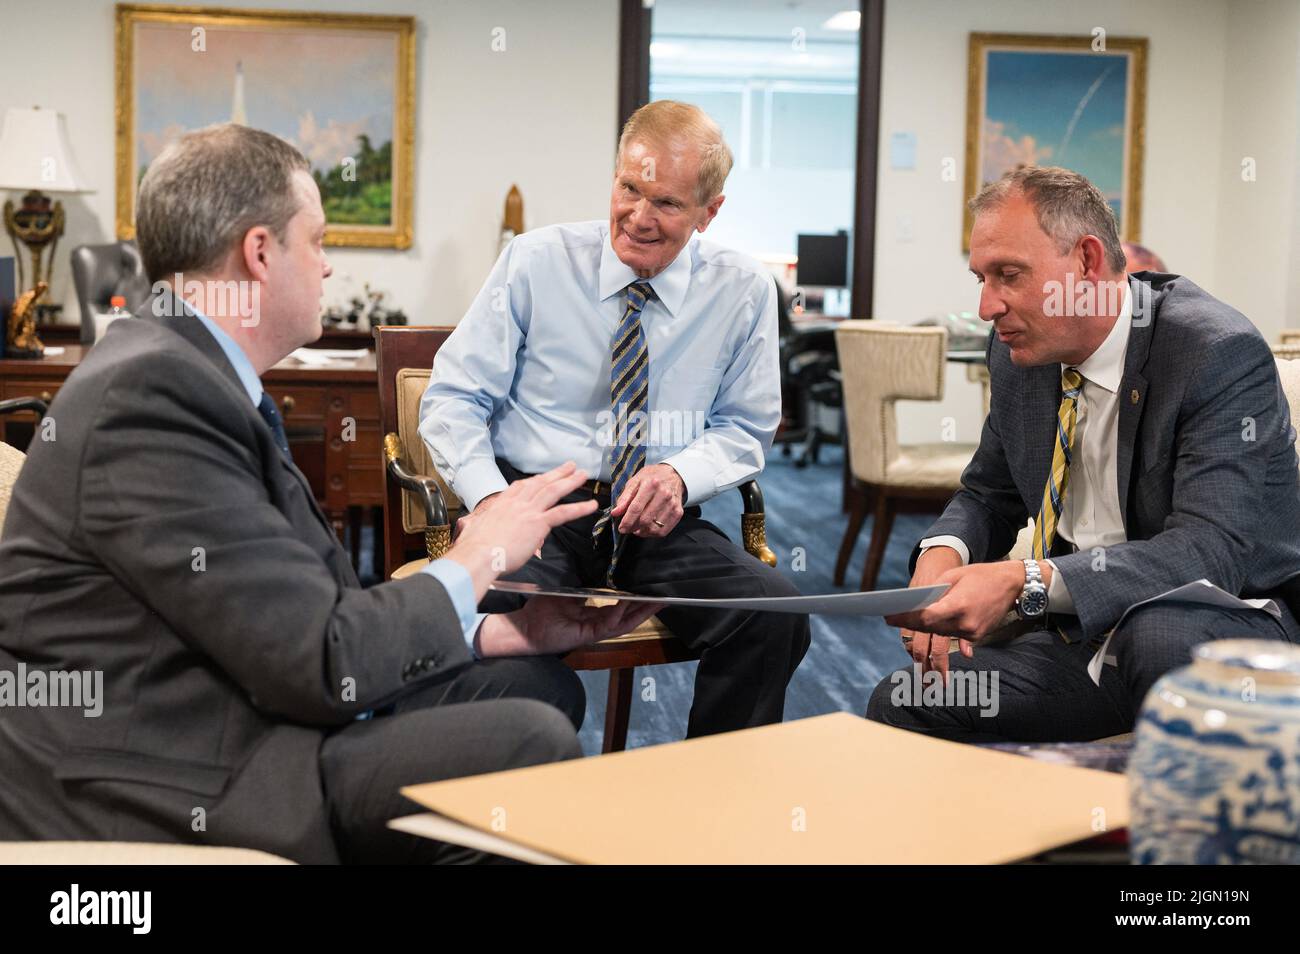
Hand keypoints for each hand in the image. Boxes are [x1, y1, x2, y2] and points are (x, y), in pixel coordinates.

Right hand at [444, 462, 595, 599]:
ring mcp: (528, 511)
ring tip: (583, 475)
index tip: (542, 476)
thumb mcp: (471, 531)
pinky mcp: (538, 523)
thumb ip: (474, 527)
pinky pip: (563, 512)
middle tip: (570, 466)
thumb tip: (467, 530)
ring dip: (570, 481)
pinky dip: (579, 508)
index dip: (534, 481)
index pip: (520, 487)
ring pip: (553, 491)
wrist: (478, 554)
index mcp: (500, 504)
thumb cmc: (473, 549)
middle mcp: (515, 503)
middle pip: (540, 483)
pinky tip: (591, 505)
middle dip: (556, 473)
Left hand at [476, 595, 664, 656]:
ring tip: (658, 601)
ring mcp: (593, 630)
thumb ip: (581, 579)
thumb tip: (593, 559)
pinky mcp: (587, 636)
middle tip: (666, 595)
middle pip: (628, 614)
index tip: (650, 585)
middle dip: (647, 606)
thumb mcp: (565, 588)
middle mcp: (596, 621)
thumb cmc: (540, 607)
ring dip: (641, 612)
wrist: (523, 625)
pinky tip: (629, 602)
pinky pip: (608, 624)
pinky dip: (619, 613)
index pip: (620, 604)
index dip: (637, 597)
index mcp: (592, 611)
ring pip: (624, 622)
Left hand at [610, 464, 684, 537]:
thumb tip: (616, 512)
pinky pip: (663, 531)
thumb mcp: (635, 482)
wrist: (674, 475)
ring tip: (637, 528)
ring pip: (654, 527)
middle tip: (628, 528)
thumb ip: (625, 498)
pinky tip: (647, 529)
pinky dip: (653, 533)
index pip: (636, 508)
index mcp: (651, 484)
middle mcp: (664, 494)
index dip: (627, 521)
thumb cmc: (652, 478)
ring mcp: (672, 504)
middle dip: (633, 527)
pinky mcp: (678, 512)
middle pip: (645, 519)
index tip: (622, 528)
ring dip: (642, 532)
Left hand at [887, 558, 1032, 678]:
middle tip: (891, 619)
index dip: (906, 618)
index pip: (926, 617)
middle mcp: (966, 623)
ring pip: (940, 634)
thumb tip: (915, 601)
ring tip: (905, 622)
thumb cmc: (981, 575)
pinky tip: (928, 626)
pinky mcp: (977, 637)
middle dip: (909, 624)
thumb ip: (934, 591)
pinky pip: (953, 635)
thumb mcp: (953, 576)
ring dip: (924, 629)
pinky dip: (941, 629)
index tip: (889, 616)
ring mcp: (972, 632)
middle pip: (930, 628)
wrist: (1012, 584)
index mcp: (959, 605)